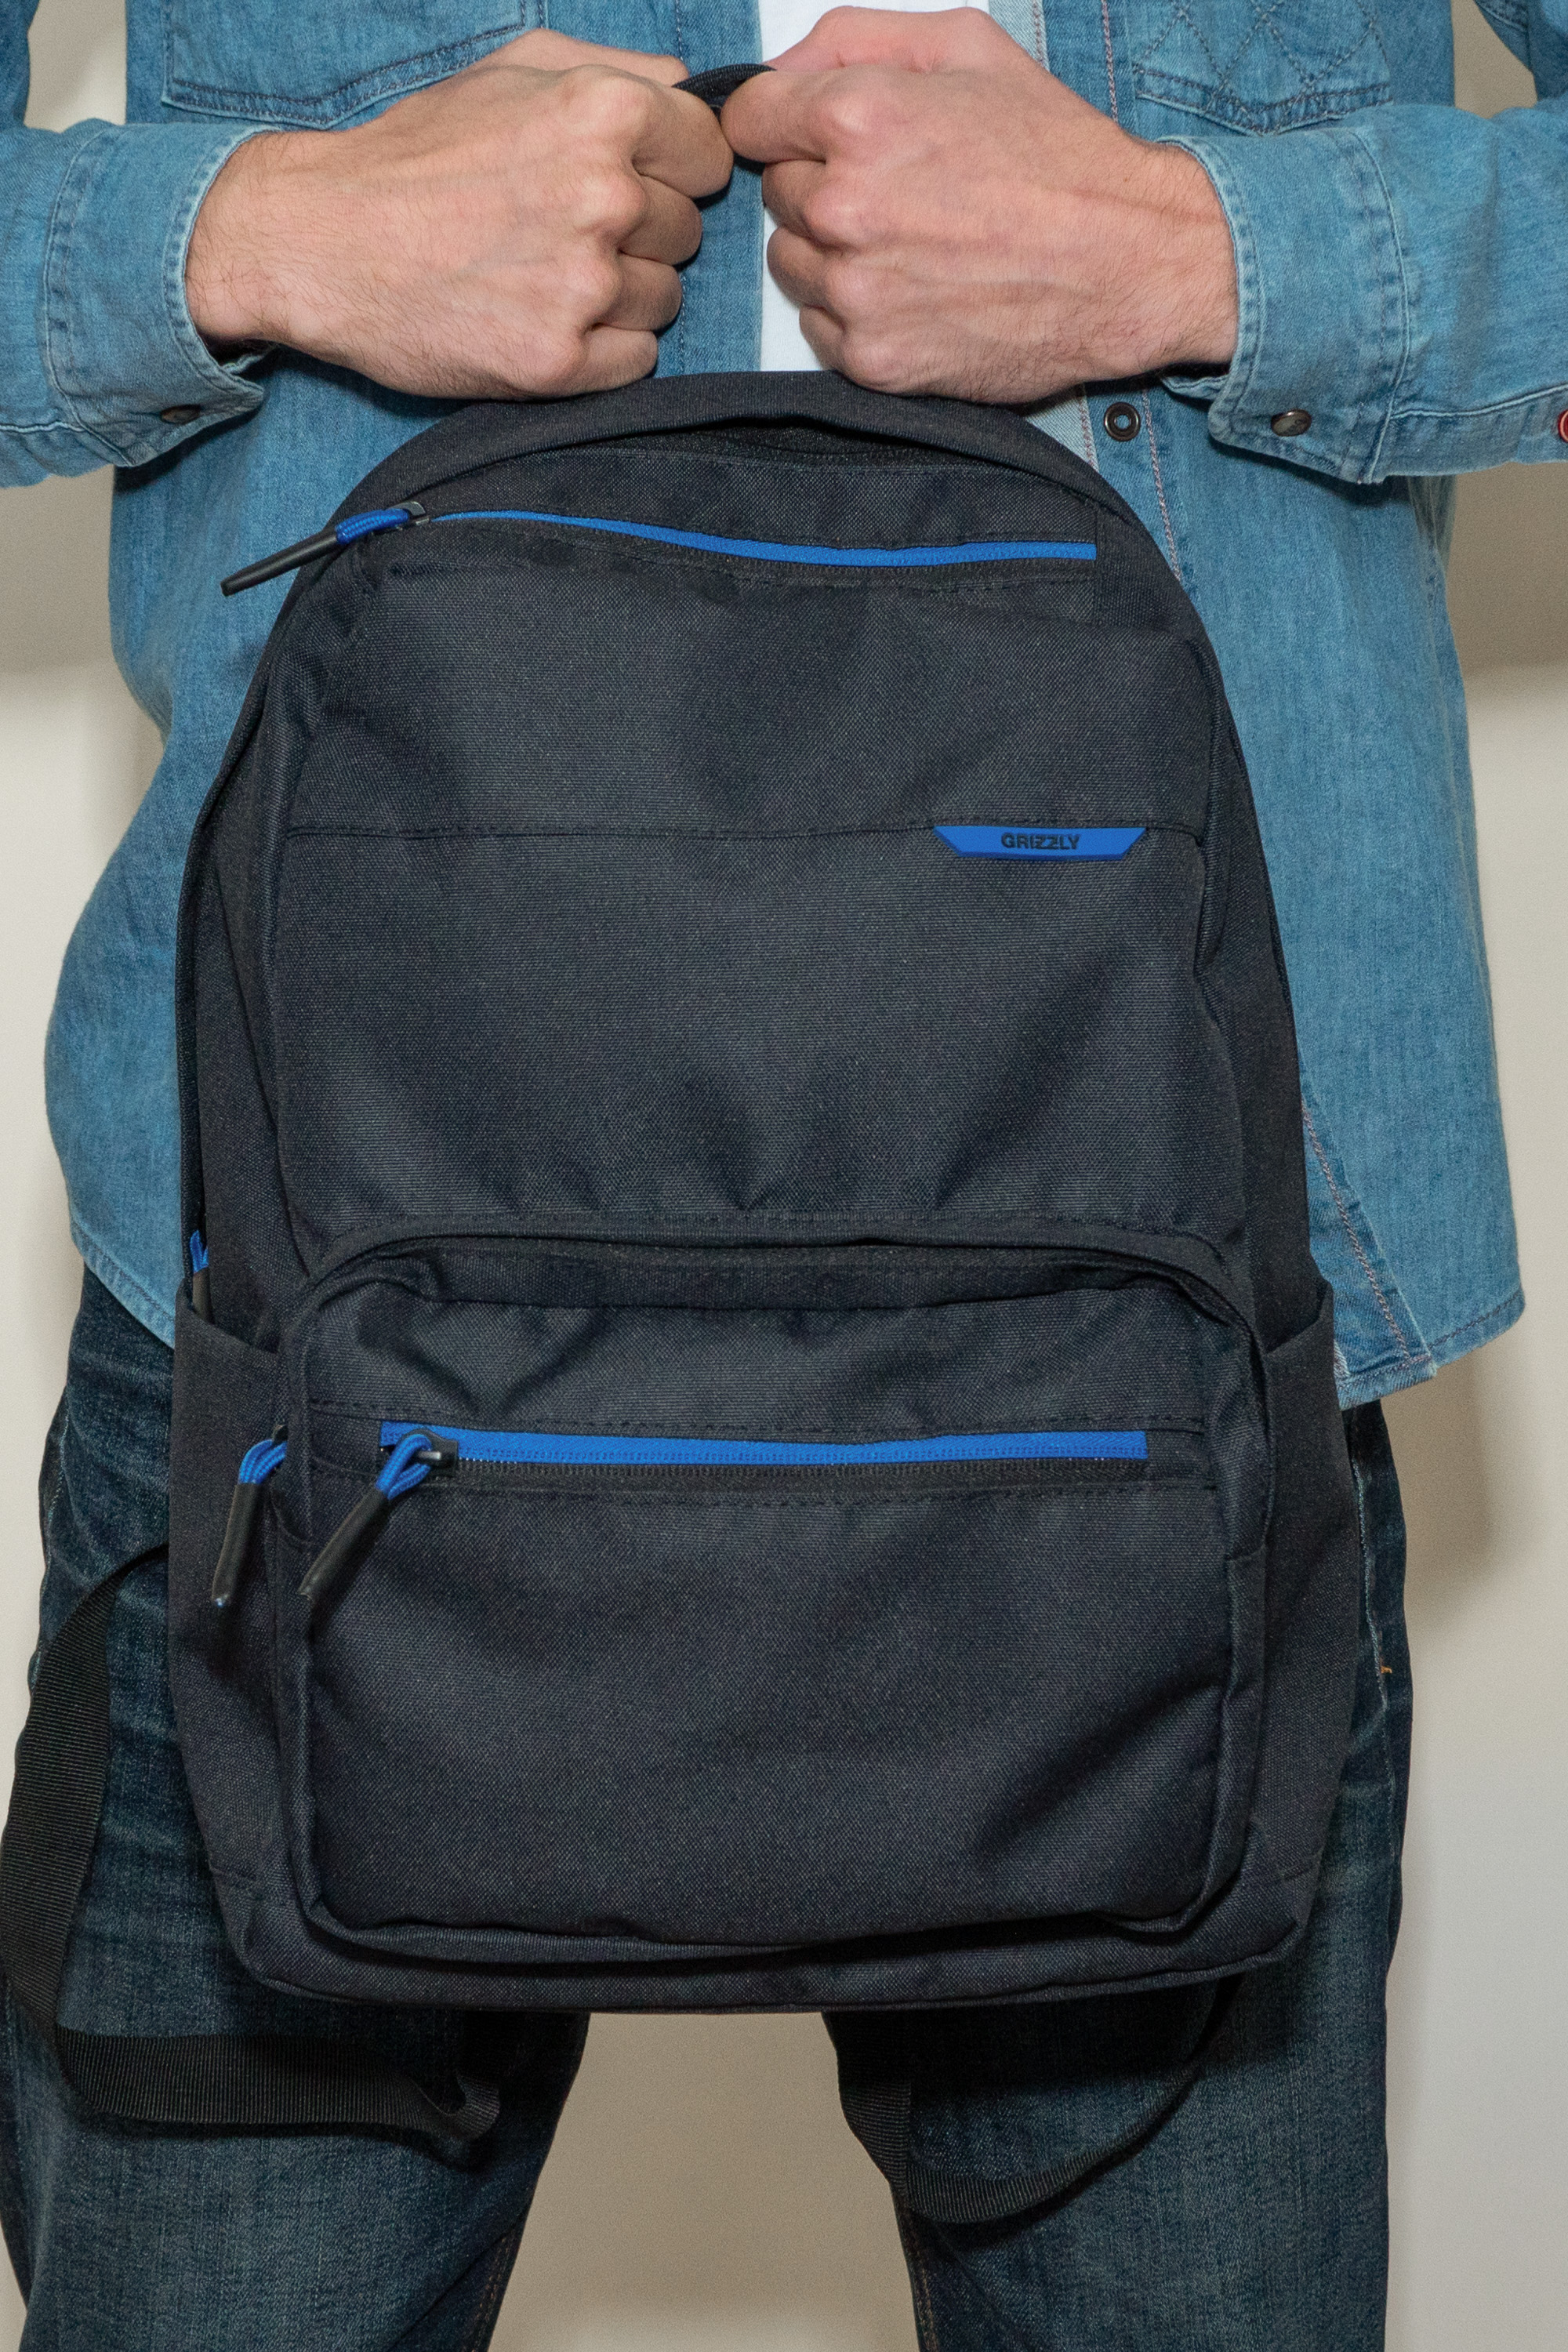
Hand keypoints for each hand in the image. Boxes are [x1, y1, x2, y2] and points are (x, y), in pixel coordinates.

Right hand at [186, 31, 732, 398]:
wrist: (322, 240)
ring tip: (542, 272)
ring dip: (619, 292)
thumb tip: (691, 93)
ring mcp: (582, 285)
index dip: (672, 169)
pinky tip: (543, 316)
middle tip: (558, 228)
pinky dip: (602, 348)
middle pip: (685, 231)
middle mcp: (604, 197)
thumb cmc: (417, 155)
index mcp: (603, 113)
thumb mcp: (513, 68)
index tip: (626, 180)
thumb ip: (617, 70)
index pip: (709, 154)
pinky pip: (637, 359)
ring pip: (664, 298)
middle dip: (638, 232)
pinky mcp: (559, 360)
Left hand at [723, 8, 1236, 402]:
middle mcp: (844, 208)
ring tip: (914, 244)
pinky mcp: (874, 360)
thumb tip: (780, 73)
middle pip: (777, 194)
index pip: (750, 119)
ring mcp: (856, 292)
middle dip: (824, 187)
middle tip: (904, 193)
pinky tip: (918, 293)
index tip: (819, 137)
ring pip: (793, 265)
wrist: (1129, 261)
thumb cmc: (1057, 154)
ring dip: (834, 255)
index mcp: (859, 119)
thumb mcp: (968, 48)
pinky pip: (821, 330)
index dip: (786, 124)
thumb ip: (854, 40)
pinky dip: (857, 315)